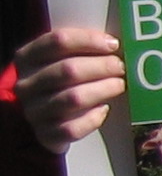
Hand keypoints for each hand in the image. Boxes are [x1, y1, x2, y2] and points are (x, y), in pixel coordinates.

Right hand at [12, 27, 125, 153]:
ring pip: (74, 98)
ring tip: (119, 85)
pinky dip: (93, 118)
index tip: (113, 45)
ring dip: (103, 89)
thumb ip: (81, 49)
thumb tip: (114, 44)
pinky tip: (103, 109)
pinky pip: (73, 128)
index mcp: (27, 58)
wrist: (45, 117)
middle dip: (102, 66)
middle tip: (121, 67)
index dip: (89, 40)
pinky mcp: (45, 134)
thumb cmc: (61, 81)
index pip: (58, 41)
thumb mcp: (62, 59)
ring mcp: (34, 111)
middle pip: (69, 70)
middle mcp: (26, 84)